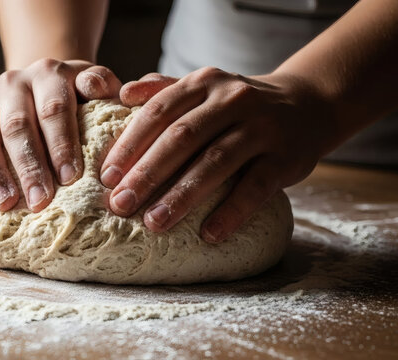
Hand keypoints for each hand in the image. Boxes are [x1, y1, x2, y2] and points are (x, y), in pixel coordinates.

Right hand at [0, 58, 121, 211]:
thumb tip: (101, 89)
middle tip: (40, 201)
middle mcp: (14, 86)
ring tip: (5, 205)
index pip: (54, 108)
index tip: (70, 177)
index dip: (61, 142)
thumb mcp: (95, 82)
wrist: (46, 82)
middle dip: (29, 166)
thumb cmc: (78, 93)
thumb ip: (102, 83)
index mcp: (48, 74)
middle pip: (17, 126)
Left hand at [101, 67, 334, 242]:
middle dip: (147, 173)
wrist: (307, 103)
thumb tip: (123, 95)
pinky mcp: (286, 158)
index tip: (106, 177)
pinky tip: (208, 234)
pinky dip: (230, 212)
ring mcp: (261, 128)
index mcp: (203, 83)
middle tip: (120, 205)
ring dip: (181, 196)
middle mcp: (231, 100)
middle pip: (182, 138)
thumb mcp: (204, 88)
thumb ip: (164, 90)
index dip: (130, 144)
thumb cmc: (238, 105)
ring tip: (153, 223)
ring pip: (215, 162)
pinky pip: (255, 187)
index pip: (158, 112)